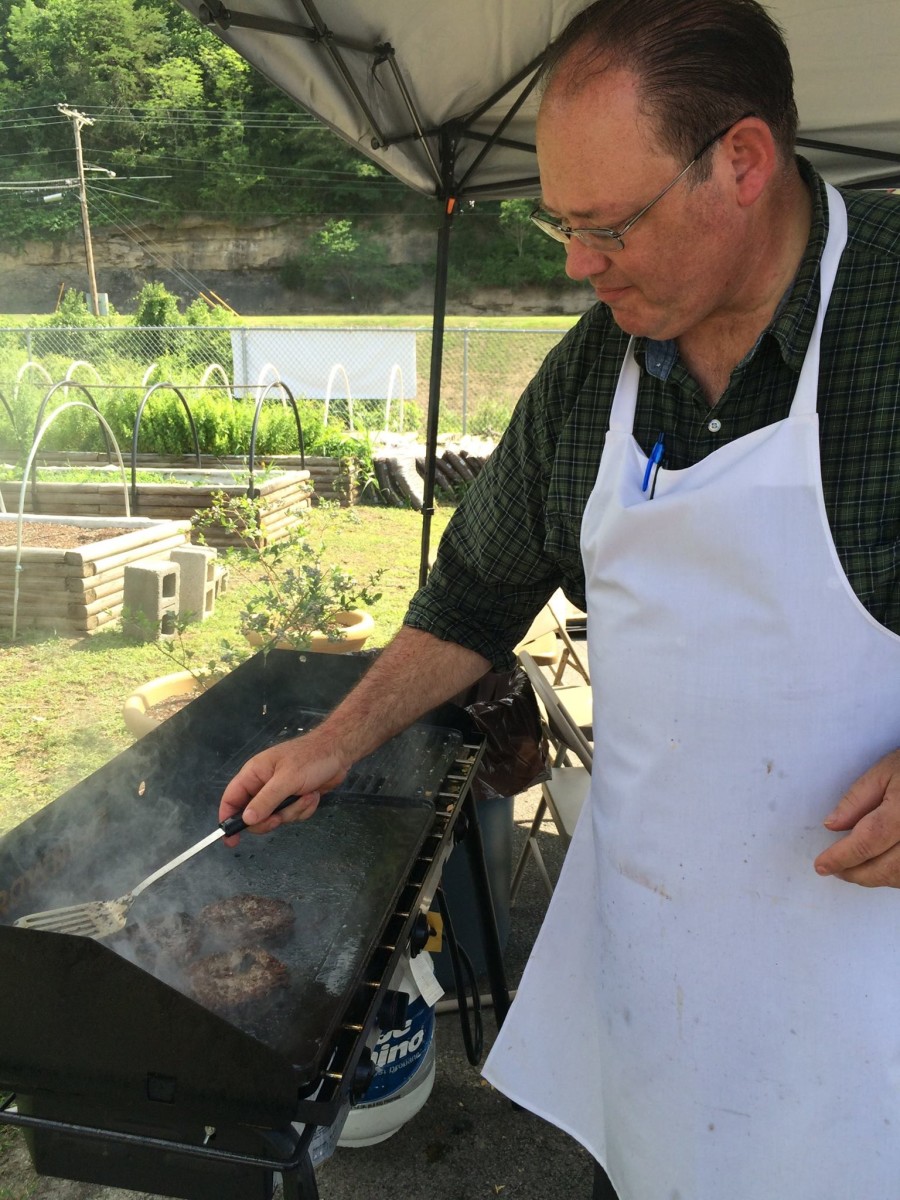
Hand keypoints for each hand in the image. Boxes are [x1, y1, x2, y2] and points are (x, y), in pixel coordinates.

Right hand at [218, 729, 347, 843]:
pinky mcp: (294, 800)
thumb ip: (266, 800)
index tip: (231, 840)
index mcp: (254, 774)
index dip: (228, 819)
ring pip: (276, 817)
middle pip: (254, 815)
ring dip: (293, 811)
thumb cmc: (310, 759)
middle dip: (270, 819)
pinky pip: (292, 815)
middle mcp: (263, 785)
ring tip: (306, 795)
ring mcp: (279, 793)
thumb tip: (246, 820)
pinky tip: (313, 795)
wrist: (338, 753)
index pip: (231, 798)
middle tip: (280, 817)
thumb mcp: (286, 780)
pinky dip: (304, 809)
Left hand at [814, 748, 899, 887]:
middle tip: (834, 869)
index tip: (822, 865)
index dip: (842, 857)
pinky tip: (879, 867)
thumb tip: (832, 826)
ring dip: (875, 878)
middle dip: (856, 873)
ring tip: (853, 869)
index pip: (869, 841)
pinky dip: (893, 876)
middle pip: (887, 867)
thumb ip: (857, 799)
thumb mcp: (884, 772)